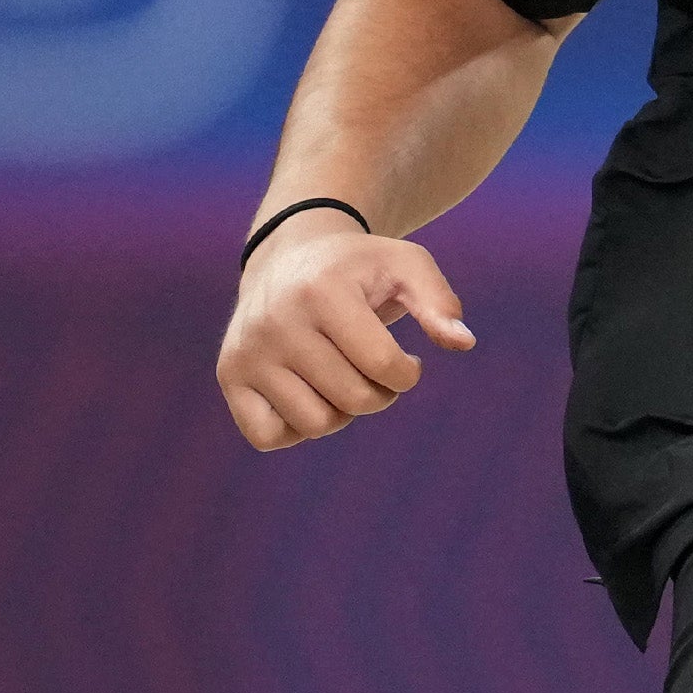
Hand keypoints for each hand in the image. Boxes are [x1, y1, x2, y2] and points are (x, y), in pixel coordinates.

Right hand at [215, 223, 476, 450]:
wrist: (289, 256)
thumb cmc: (359, 269)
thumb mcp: (406, 266)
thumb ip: (440, 302)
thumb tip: (463, 342)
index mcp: (322, 291)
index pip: (383, 366)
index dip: (407, 374)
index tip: (408, 361)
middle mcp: (276, 321)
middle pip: (353, 400)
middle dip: (379, 393)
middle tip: (374, 369)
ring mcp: (247, 350)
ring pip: (314, 425)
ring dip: (341, 412)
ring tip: (342, 378)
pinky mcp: (229, 375)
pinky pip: (267, 437)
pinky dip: (295, 429)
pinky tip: (308, 395)